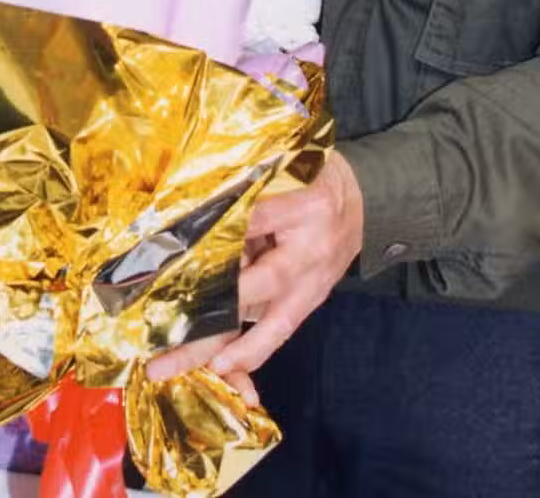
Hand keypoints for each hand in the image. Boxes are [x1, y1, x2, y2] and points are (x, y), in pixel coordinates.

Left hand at [147, 152, 363, 392]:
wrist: (365, 201)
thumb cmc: (315, 179)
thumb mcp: (285, 170)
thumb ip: (248, 192)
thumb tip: (194, 213)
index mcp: (305, 205)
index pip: (254, 221)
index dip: (216, 234)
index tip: (173, 246)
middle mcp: (311, 250)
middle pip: (262, 280)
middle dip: (218, 304)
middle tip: (174, 322)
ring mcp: (314, 282)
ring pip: (274, 320)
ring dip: (234, 347)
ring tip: (199, 365)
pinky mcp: (312, 300)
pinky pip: (283, 330)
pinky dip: (253, 351)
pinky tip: (225, 368)